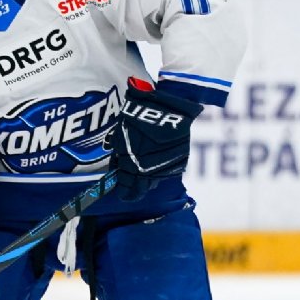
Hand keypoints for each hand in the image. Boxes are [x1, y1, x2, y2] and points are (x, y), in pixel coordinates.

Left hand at [105, 81, 202, 199]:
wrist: (166, 107)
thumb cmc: (137, 119)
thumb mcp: (120, 138)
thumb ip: (119, 157)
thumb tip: (118, 168)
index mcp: (133, 169)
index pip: (127, 191)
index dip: (123, 191)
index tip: (121, 191)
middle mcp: (151, 173)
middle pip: (143, 188)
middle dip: (136, 186)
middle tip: (131, 180)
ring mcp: (167, 168)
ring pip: (156, 179)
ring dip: (149, 175)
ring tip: (145, 164)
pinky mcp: (181, 161)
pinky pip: (168, 170)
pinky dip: (162, 167)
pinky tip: (158, 157)